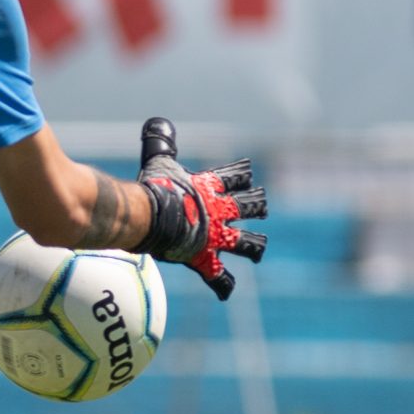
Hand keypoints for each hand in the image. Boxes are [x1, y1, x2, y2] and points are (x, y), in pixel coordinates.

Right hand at [135, 117, 268, 298]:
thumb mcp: (159, 160)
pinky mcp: (205, 258)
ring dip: (253, 244)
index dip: (241, 174)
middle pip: (248, 206)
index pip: (234, 177)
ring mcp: (215, 236)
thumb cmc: (153, 187)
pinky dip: (222, 285)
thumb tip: (158, 121)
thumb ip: (160, 142)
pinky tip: (226, 292)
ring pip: (244, 241)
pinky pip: (218, 275)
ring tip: (259, 248)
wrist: (150, 216)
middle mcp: (219, 212)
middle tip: (262, 205)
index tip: (248, 171)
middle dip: (256, 205)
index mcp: (210, 188)